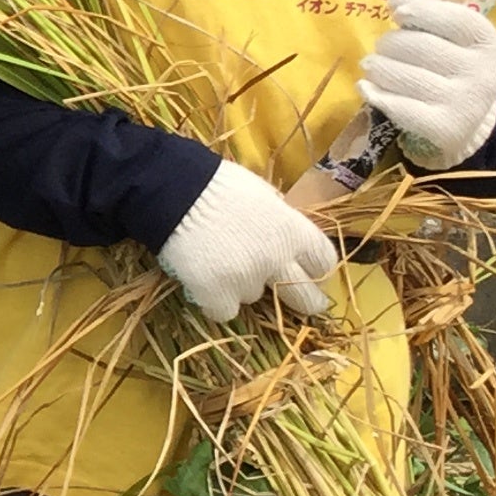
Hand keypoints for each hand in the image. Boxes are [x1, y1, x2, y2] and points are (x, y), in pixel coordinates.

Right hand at [156, 161, 338, 321]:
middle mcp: (277, 260)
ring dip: (241, 286)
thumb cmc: (217, 184)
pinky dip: (213, 300)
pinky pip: (223, 311)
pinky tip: (202, 279)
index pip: (323, 262)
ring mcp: (246, 281)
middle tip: (296, 302)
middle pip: (305, 298)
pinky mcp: (216, 296)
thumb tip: (285, 235)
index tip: (307, 271)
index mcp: (293, 231)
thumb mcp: (261, 194)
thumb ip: (280, 219)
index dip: (315, 268)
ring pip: (253, 296)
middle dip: (304, 301)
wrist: (172, 191)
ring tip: (218, 262)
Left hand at [356, 0, 495, 168]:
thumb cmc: (450, 63)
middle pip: (417, 45)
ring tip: (374, 66)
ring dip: (376, 67)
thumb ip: (427, 6)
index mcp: (489, 44)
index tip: (398, 13)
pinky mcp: (443, 128)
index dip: (423, 11)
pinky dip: (374, 93)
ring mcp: (465, 103)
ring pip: (400, 73)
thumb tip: (397, 1)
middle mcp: (483, 74)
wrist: (465, 120)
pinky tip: (366, 87)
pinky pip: (396, 105)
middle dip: (389, 43)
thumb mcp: (450, 33)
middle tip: (384, 48)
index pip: (455, 19)